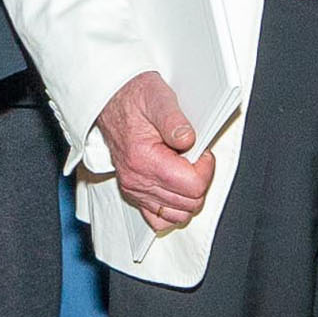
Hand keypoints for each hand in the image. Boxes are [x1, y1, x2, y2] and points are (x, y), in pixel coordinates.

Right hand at [101, 69, 215, 232]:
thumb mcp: (157, 97)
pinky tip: (177, 188)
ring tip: (186, 170)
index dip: (206, 169)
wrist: (110, 101)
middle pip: (189, 203)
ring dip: (189, 195)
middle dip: (199, 180)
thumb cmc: (133, 98)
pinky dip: (174, 208)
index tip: (202, 152)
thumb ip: (174, 119)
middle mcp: (137, 179)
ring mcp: (135, 189)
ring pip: (178, 214)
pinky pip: (160, 219)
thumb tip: (189, 140)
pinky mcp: (134, 192)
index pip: (193, 186)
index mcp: (144, 159)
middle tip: (195, 157)